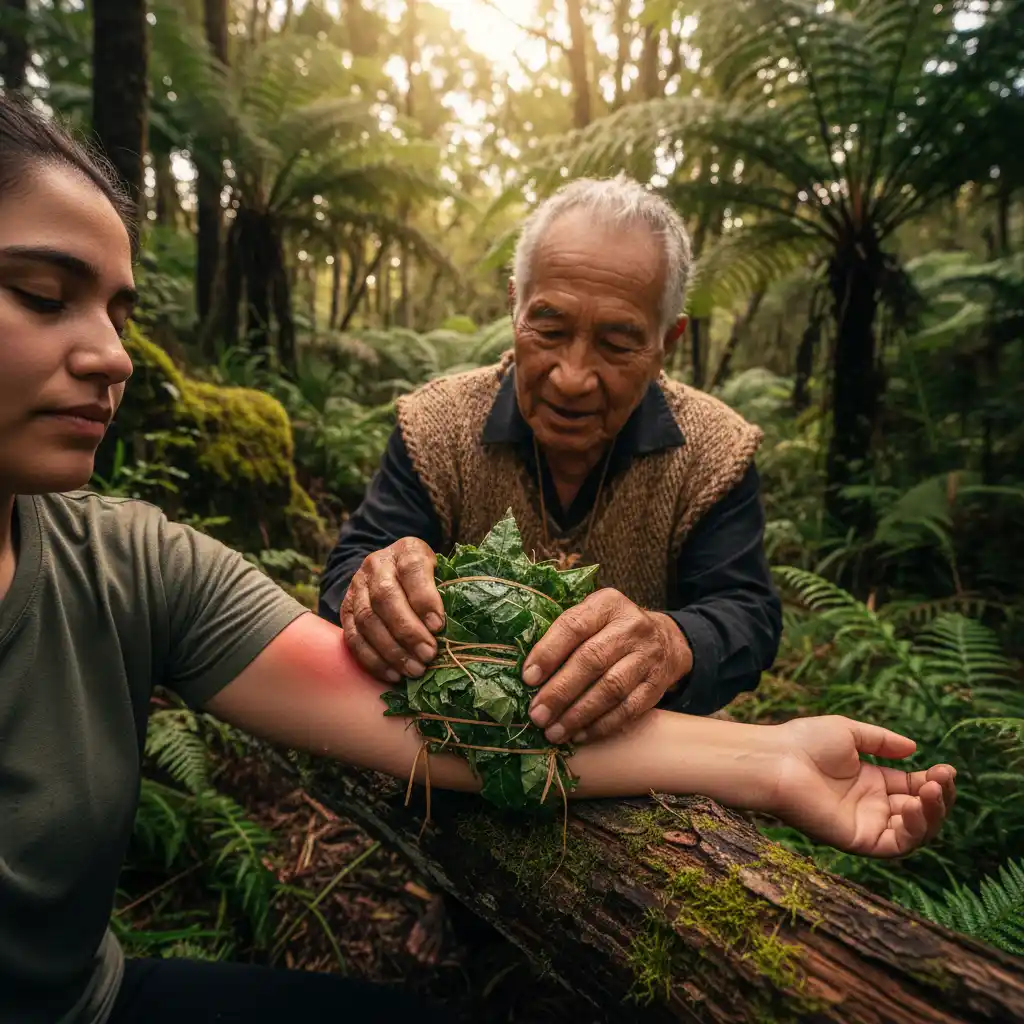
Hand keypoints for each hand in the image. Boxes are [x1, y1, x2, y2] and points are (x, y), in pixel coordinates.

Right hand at [340, 537, 444, 682]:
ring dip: (391, 650)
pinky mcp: (345, 610)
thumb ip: (448, 591)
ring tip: (414, 670)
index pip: (412, 569)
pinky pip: (354, 638)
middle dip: (408, 631)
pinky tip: (393, 674)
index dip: (425, 599)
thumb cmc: (427, 578)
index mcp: (406, 550)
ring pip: (367, 620)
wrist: (390, 570)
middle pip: (386, 598)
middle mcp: (376, 565)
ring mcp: (357, 587)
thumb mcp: (441, 572)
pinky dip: (373, 660)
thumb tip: (463, 626)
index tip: (439, 626)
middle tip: (428, 655)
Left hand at [524, 589, 692, 744]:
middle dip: (559, 692)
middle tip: (537, 715)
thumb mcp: (593, 616)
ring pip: (610, 688)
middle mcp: (631, 626)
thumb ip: (563, 633)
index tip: (528, 678)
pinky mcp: (657, 684)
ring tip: (553, 732)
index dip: (548, 653)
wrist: (665, 640)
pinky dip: (601, 725)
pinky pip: (628, 709)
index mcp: (608, 603)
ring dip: (578, 714)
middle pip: (591, 660)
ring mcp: (647, 656)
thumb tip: (526, 671)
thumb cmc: (611, 630)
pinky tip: (579, 735)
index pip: (574, 626)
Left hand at [771, 715, 955, 856]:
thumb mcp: (849, 732)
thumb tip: (914, 749)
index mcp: (869, 781)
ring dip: (932, 814)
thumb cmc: (804, 742)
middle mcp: (870, 806)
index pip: (913, 788)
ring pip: (914, 832)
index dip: (933, 781)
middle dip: (939, 798)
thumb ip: (882, 741)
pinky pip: (896, 844)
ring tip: (934, 790)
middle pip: (919, 812)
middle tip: (944, 778)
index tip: (945, 769)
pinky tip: (914, 805)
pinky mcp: (858, 840)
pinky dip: (913, 829)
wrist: (777, 760)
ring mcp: (865, 824)